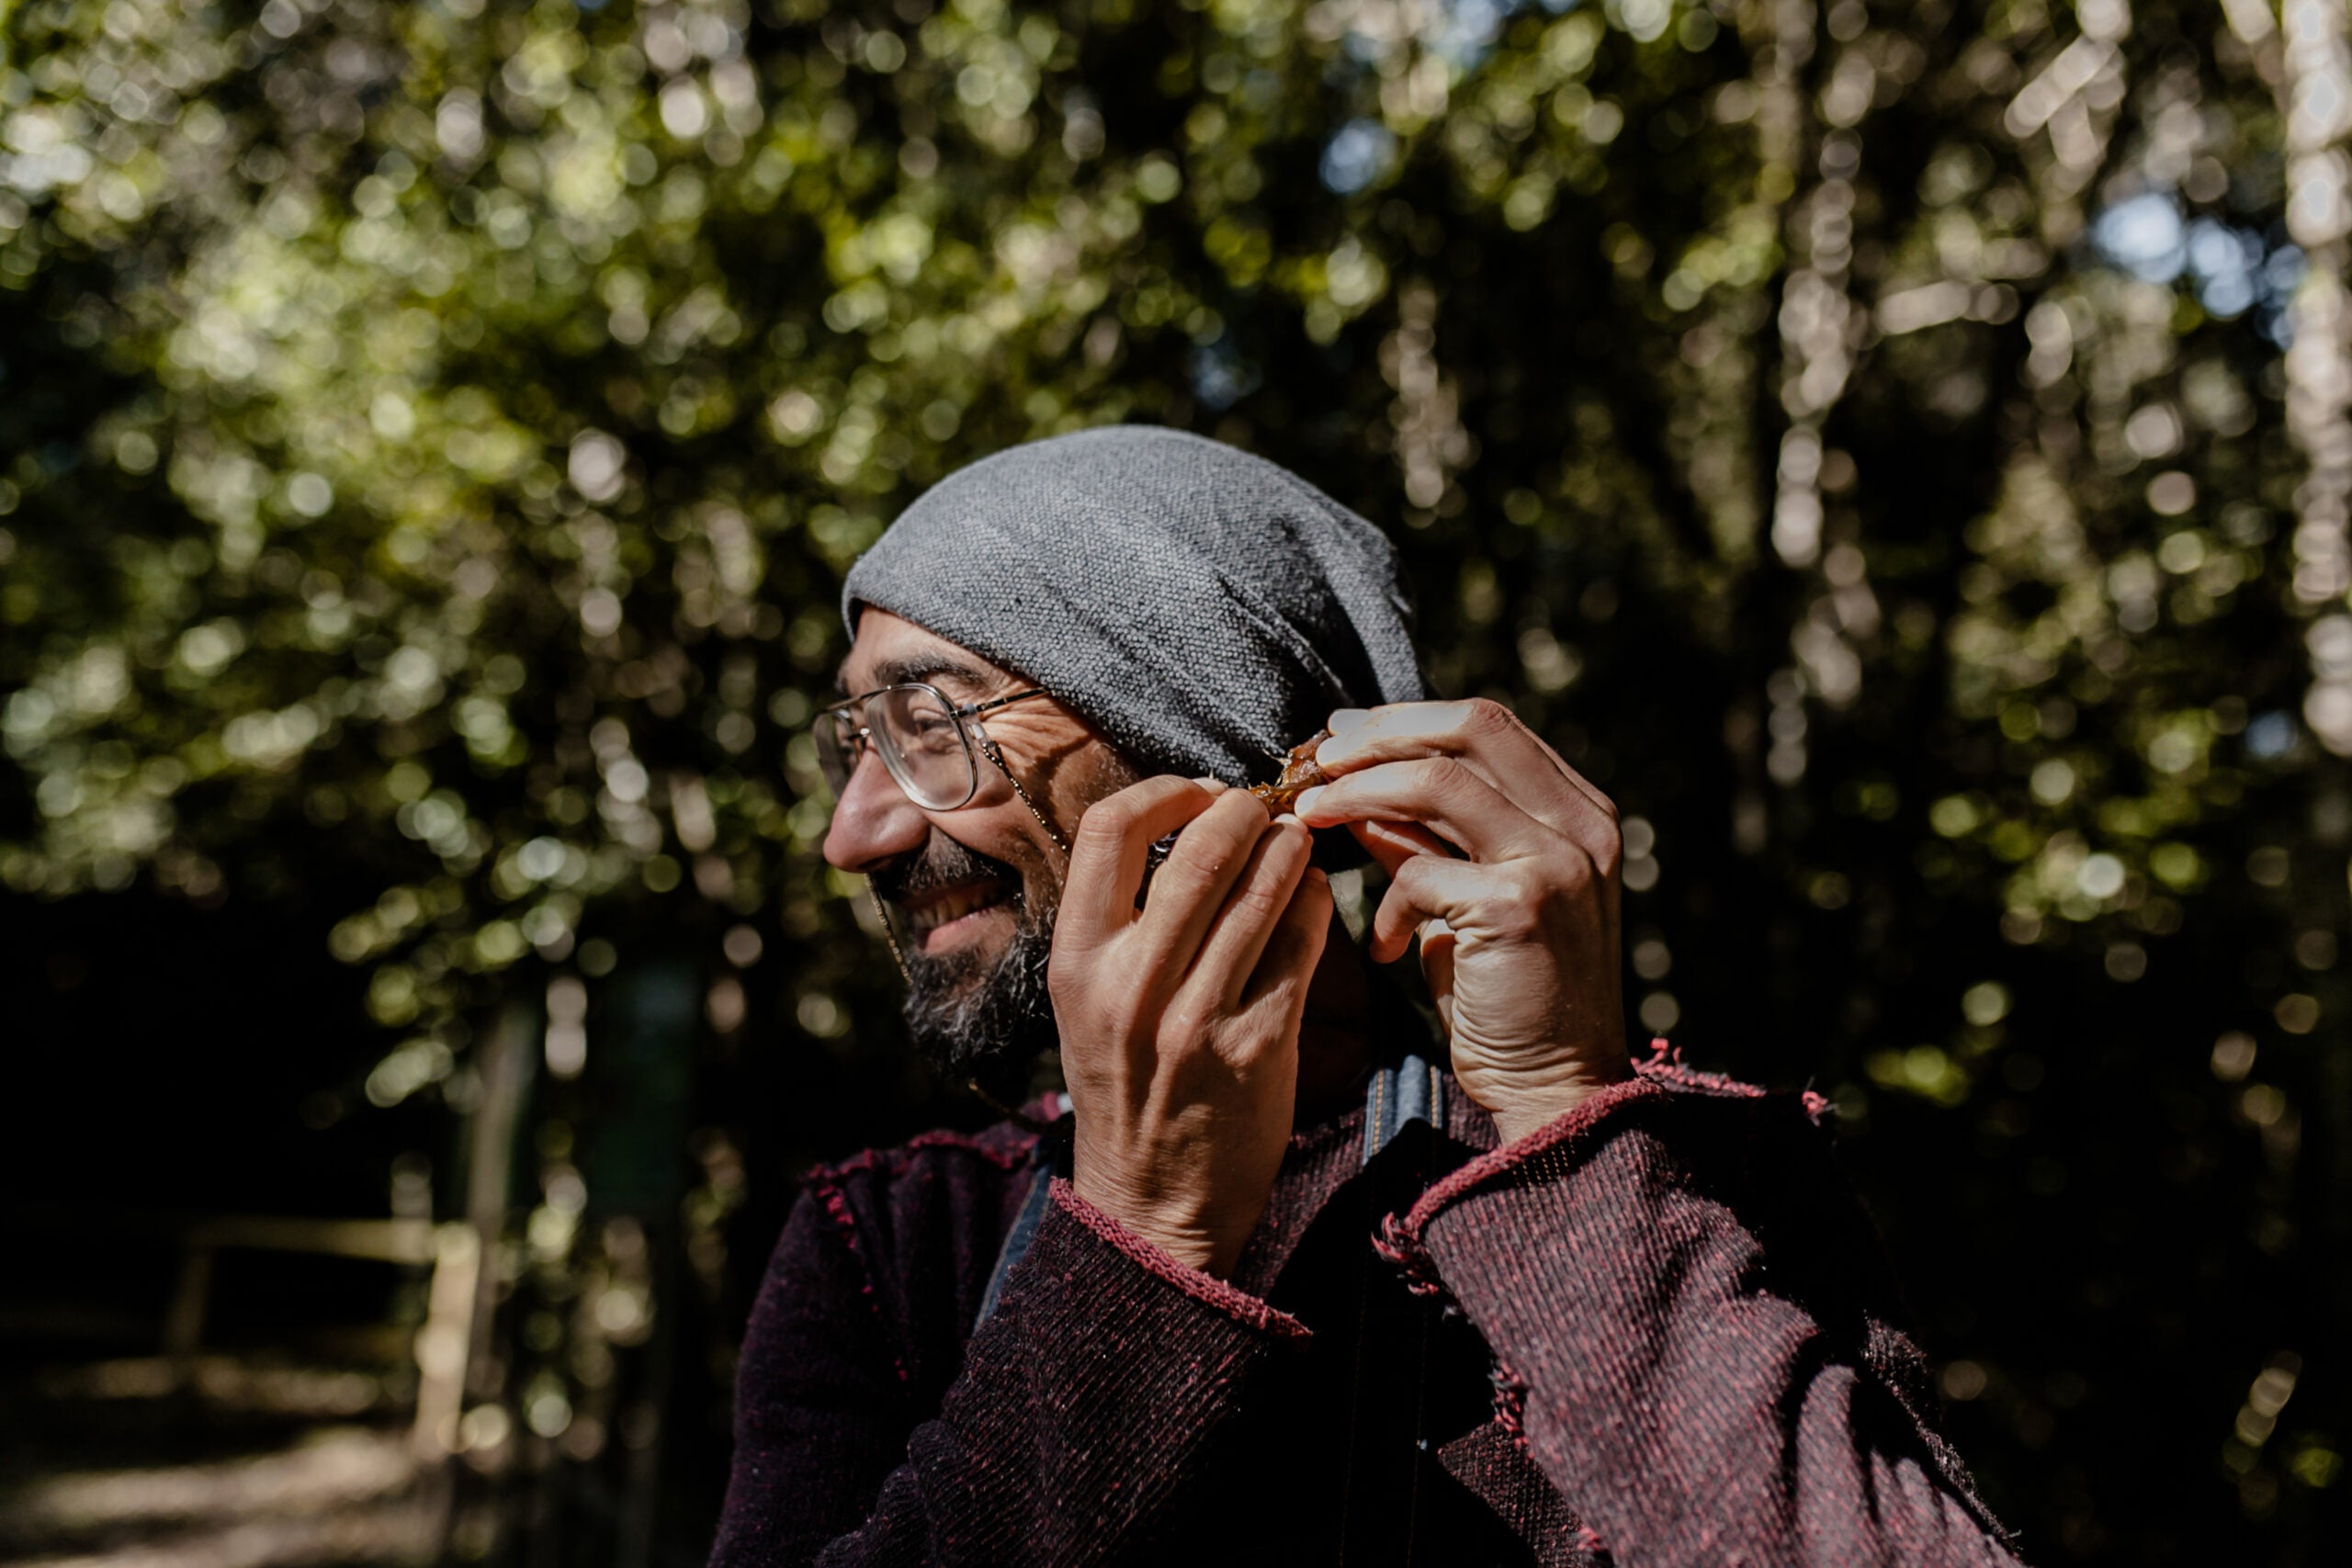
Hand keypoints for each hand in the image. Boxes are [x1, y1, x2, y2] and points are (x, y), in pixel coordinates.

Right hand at [1051, 776, 1332, 1276]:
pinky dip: (1314, 902)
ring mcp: (1196, 1017)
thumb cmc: (1124, 1087)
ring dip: (1288, 847)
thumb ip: (1116, 919)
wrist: (1152, 1203)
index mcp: (1078, 962)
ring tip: (1295, 836)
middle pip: (1198, 851)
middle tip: (1263, 806)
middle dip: (1243, 812)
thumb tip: (1178, 823)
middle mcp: (1130, 985)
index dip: (1163, 791)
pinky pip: (1300, 945)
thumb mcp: (1087, 999)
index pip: (1107, 830)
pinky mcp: (1258, 1044)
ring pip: (1260, 891)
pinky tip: (1314, 891)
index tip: (1197, 795)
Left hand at [1293, 700, 1629, 1143]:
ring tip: (1310, 817)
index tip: (1341, 735)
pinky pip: (1421, 870)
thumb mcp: (1467, 899)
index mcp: (1580, 811)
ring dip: (1358, 793)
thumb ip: (1427, 838)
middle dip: (1379, 736)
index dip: (1405, 720)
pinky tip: (1384, 948)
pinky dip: (1386, 903)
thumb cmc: (1506, 997)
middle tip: (1315, 761)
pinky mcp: (1519, 904)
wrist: (1556, 1088)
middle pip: (1469, 728)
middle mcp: (1581, 825)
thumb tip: (1355, 787)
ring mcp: (1558, 860)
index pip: (1486, 724)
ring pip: (1437, 783)